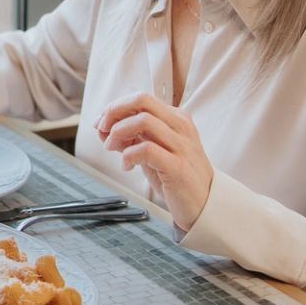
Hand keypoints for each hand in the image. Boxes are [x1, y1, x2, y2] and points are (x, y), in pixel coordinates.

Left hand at [96, 93, 213, 230]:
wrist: (205, 205)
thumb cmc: (177, 177)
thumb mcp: (152, 152)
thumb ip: (130, 138)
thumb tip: (102, 128)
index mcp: (176, 119)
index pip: (141, 99)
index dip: (115, 108)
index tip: (100, 124)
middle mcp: (180, 127)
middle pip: (142, 100)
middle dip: (114, 111)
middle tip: (102, 129)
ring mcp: (181, 145)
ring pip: (143, 121)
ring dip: (118, 132)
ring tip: (112, 148)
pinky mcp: (177, 166)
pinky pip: (146, 149)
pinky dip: (128, 155)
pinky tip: (127, 166)